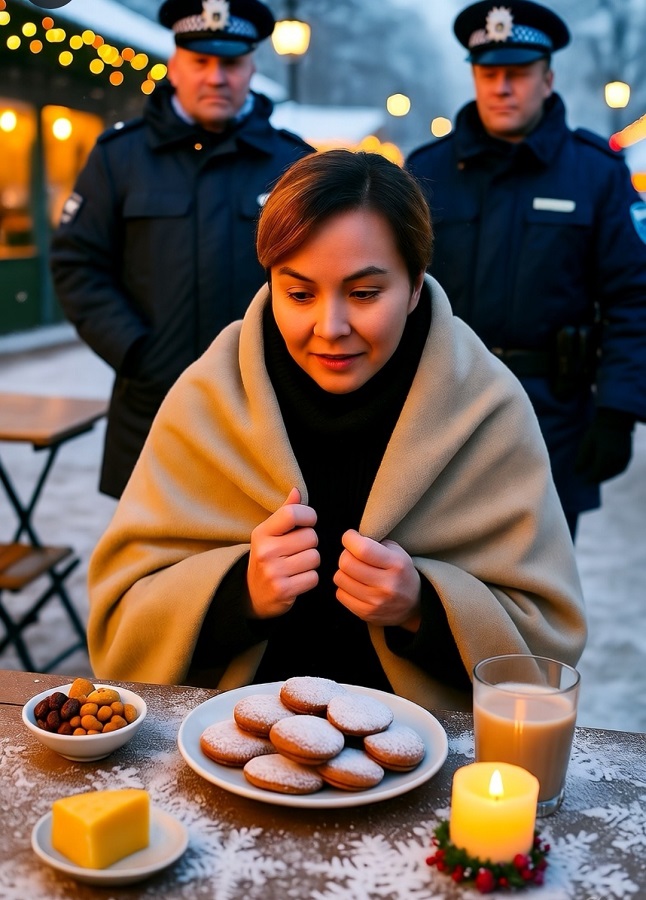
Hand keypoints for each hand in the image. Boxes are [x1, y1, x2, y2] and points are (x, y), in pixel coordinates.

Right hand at [246, 488, 318, 618]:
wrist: (253, 593)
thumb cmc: (268, 557)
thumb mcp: (270, 533)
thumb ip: (285, 512)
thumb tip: (297, 490)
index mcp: (262, 533)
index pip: (292, 513)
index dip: (308, 516)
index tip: (308, 522)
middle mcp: (265, 551)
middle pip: (310, 537)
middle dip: (310, 543)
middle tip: (298, 550)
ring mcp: (273, 572)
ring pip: (315, 557)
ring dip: (311, 562)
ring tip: (297, 565)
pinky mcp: (283, 591)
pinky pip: (314, 577)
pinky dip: (310, 578)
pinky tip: (297, 579)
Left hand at [334, 530, 421, 631]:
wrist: (413, 606)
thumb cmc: (401, 573)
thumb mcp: (399, 553)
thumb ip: (376, 543)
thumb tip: (353, 539)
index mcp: (396, 565)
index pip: (362, 549)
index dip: (350, 539)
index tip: (351, 537)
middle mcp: (386, 585)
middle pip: (346, 563)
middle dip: (346, 555)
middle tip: (353, 555)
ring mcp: (375, 602)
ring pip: (340, 578)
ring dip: (344, 572)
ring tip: (355, 571)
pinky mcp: (365, 613)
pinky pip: (340, 594)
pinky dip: (344, 587)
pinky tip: (356, 585)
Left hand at [574, 408, 633, 483]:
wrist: (615, 420)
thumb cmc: (597, 431)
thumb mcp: (586, 443)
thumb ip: (582, 459)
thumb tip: (576, 473)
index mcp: (605, 455)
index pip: (597, 473)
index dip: (589, 479)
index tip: (583, 482)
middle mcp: (617, 458)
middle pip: (605, 474)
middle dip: (596, 479)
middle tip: (588, 481)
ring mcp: (624, 458)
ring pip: (613, 473)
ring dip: (604, 477)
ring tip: (596, 478)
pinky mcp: (628, 456)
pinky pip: (620, 469)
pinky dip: (612, 473)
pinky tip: (606, 473)